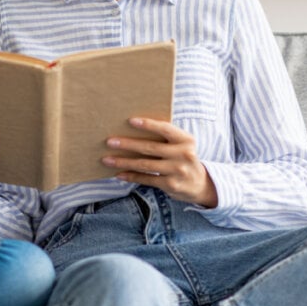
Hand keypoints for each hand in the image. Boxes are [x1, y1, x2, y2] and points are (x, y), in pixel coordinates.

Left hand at [102, 117, 217, 206]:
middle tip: (110, 141)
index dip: (148, 124)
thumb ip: (165, 137)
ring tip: (107, 159)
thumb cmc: (183, 158)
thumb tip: (132, 129)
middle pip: (150, 147)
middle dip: (127, 144)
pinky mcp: (170, 185)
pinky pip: (146, 179)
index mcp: (185, 140)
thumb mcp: (181, 145)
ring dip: (123, 162)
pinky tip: (118, 174)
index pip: (165, 129)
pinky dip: (131, 176)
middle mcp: (183, 154)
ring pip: (145, 165)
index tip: (130, 121)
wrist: (199, 184)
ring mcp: (177, 170)